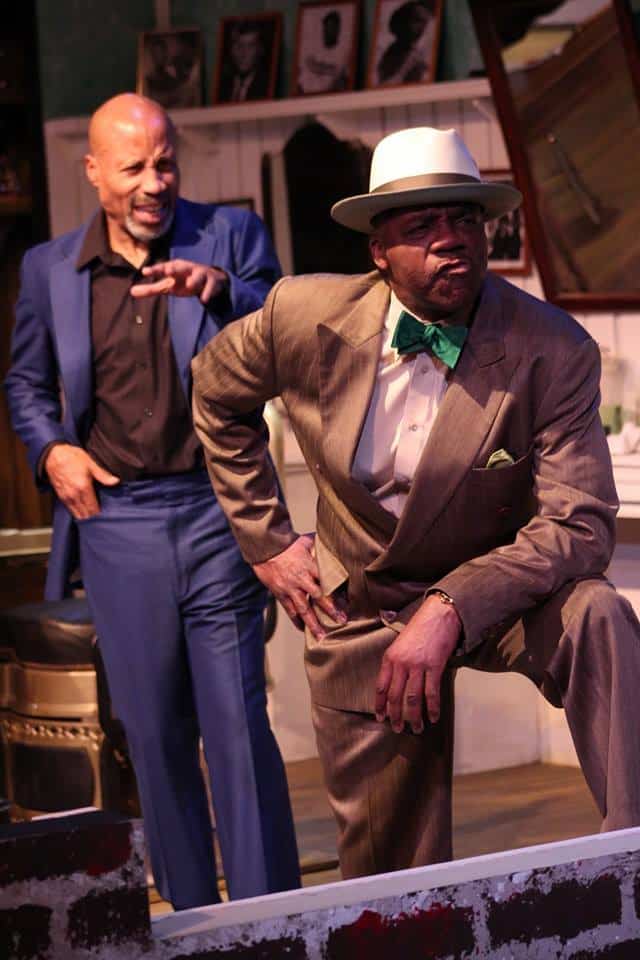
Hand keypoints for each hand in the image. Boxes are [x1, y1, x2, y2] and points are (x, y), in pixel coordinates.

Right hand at [44, 444, 118, 519]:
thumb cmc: (72, 457)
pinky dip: (78, 512)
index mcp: (83, 488)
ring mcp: (66, 497)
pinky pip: (71, 510)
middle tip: (102, 517)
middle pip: (86, 515)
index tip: (107, 515)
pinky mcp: (61, 497)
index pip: (93, 509)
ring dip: (85, 516)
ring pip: (77, 515)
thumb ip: (103, 475)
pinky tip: (84, 511)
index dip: (100, 514)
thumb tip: (115, 481)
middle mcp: (74, 495)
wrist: (53, 455)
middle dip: (94, 518)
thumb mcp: (90, 463)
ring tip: (94, 516)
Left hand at [130, 259, 227, 302]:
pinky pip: (210, 286)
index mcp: (175, 268)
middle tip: (167, 271)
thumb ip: (151, 289)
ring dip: (194, 280)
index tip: (145, 271)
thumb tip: (131, 292)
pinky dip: (207, 293)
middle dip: (174, 268)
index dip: (155, 270)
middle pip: (180, 267)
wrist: (211, 279)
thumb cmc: (184, 281)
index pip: (163, 268)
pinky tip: (204, 300)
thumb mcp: (168, 285)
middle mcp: (187, 269)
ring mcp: (201, 274)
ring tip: (190, 285)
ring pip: (197, 276)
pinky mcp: (212, 282)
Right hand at [252, 534, 347, 638]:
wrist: (266, 547)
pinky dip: (296, 621)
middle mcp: (301, 579)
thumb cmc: (287, 544)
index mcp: (310, 566)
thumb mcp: (306, 541)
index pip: (327, 582)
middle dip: (331, 610)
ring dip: (313, 623)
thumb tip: (333, 543)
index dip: (337, 592)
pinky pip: (289, 610)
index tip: (348, 602)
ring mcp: (290, 588)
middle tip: (342, 621)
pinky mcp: (280, 594)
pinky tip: (303, 629)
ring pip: (303, 609)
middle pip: (319, 597)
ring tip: (322, 635)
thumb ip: (319, 547)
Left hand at [374, 594, 460, 733]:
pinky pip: (432, 693)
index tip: (380, 717)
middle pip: (395, 696)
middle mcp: (401, 663)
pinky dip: (433, 708)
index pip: (381, 686)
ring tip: (417, 728)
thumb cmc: (420, 628)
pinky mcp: (434, 666)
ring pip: (413, 698)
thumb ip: (396, 662)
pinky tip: (434, 717)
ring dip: (414, 716)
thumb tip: (396, 684)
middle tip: (397, 728)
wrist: (438, 614)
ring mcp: (418, 665)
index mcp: (390, 657)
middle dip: (395, 715)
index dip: (380, 704)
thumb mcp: (400, 643)